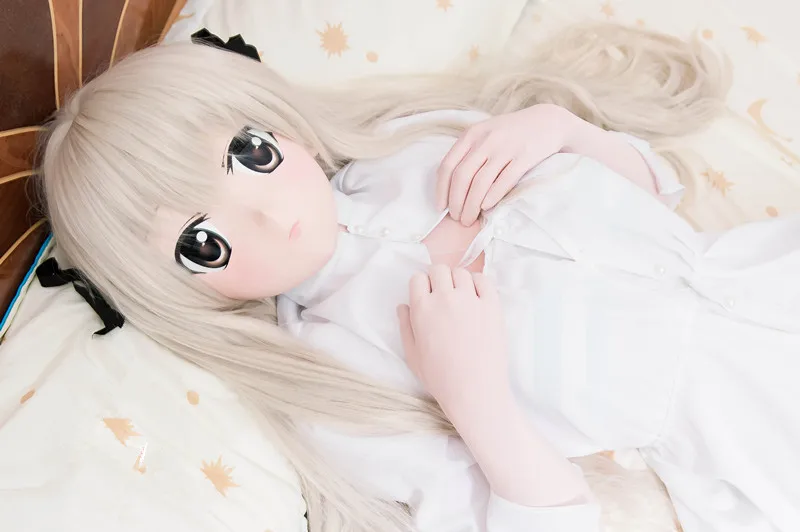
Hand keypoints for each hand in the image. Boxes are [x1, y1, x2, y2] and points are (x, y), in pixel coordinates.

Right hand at [398, 266, 592, 507]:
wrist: (475, 391)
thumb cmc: (441, 378)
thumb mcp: (412, 355)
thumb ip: (406, 326)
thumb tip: (404, 306)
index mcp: (422, 309)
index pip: (418, 278)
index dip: (421, 286)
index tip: (426, 296)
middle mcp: (445, 298)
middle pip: (439, 270)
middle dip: (438, 279)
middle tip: (442, 296)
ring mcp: (471, 299)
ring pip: (461, 273)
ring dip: (457, 281)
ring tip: (460, 298)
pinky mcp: (492, 305)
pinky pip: (484, 280)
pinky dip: (478, 283)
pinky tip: (476, 296)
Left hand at [437, 103, 580, 224]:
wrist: (547, 121)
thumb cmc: (511, 133)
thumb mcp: (485, 134)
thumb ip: (468, 153)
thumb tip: (449, 187)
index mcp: (472, 134)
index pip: (447, 165)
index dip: (441, 190)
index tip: (441, 207)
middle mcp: (486, 140)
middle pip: (462, 177)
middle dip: (456, 202)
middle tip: (457, 218)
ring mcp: (505, 148)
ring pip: (480, 183)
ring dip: (471, 205)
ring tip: (469, 219)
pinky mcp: (524, 156)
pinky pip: (504, 181)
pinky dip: (492, 197)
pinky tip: (486, 208)